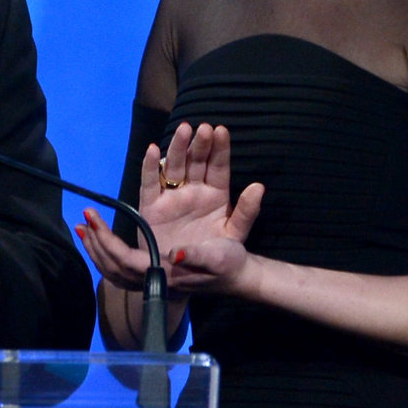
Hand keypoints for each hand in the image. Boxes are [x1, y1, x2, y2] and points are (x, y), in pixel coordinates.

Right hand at [78, 122, 263, 294]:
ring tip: (184, 130)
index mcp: (217, 195)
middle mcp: (194, 191)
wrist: (193, 278)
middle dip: (200, 144)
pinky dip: (150, 166)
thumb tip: (258, 187)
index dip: (219, 149)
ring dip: (178, 148)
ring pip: (175, 166)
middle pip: (197, 161)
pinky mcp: (152, 206)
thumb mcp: (235, 235)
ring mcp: (173, 197)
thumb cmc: (218, 258)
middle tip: (203, 129)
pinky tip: (154, 150)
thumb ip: (246, 213)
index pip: (219, 167)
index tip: (220, 131)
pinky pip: (150, 183)